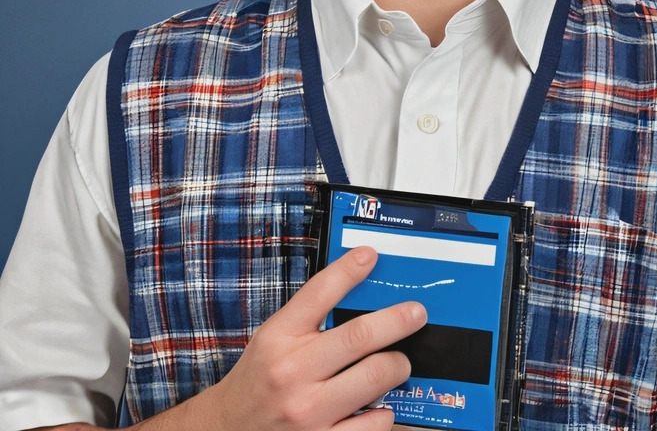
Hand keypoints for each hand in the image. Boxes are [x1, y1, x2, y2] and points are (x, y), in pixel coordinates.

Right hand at [142, 246, 425, 430]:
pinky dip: (385, 413)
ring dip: (397, 367)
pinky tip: (380, 406)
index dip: (349, 270)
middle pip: (360, 336)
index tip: (371, 255)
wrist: (227, 430)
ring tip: (399, 363)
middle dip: (398, 321)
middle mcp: (294, 372)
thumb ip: (310, 316)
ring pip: (375, 378)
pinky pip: (373, 424)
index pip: (319, 292)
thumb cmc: (260, 379)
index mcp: (280, 337)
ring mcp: (309, 412)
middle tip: (416, 313)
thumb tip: (357, 285)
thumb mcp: (274, 338)